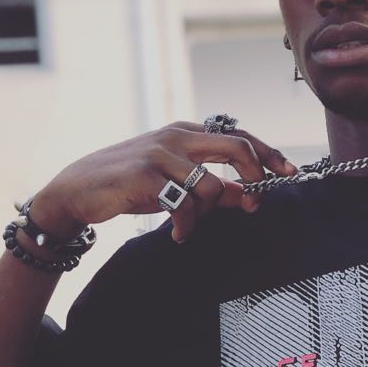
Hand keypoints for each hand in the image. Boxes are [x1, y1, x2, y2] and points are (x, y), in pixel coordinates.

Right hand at [29, 122, 298, 243]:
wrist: (77, 189)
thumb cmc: (131, 184)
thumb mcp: (176, 182)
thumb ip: (214, 187)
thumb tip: (249, 197)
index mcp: (188, 132)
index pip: (240, 136)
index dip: (269, 154)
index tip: (290, 172)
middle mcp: (177, 136)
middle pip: (237, 148)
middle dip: (256, 178)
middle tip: (254, 205)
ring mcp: (161, 153)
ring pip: (211, 185)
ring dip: (207, 214)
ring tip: (188, 225)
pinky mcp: (145, 175)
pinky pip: (184, 204)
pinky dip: (186, 224)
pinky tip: (178, 234)